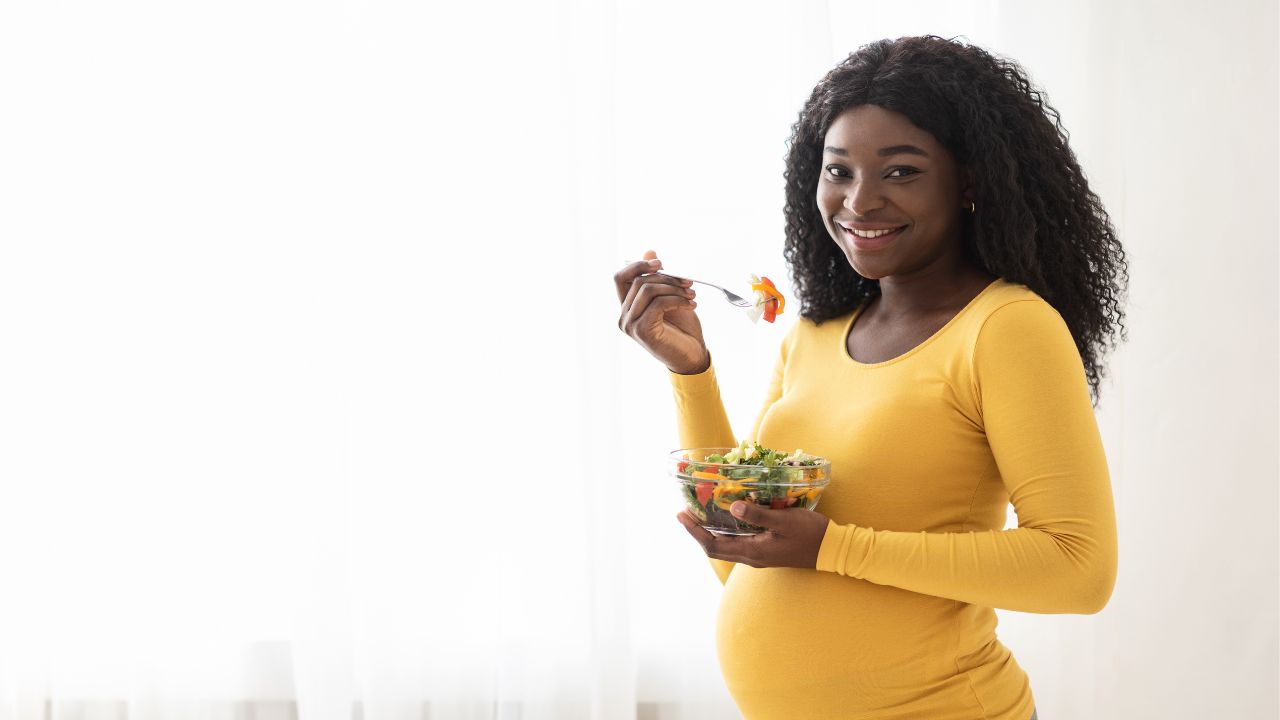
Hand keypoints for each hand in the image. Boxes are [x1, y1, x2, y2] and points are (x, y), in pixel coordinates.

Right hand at [614, 249, 710, 374]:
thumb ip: (658, 277)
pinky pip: (658, 304)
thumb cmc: (681, 328)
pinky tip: (691, 304)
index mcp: (627, 307)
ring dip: (674, 288)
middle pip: (639, 281)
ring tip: (692, 294)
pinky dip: (677, 300)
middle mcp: (624, 316)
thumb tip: (649, 251)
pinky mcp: (641, 331)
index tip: (661, 263)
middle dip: (667, 278)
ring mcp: (630, 325)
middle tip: (688, 282)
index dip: (638, 265)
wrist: (691, 355)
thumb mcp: (671, 296)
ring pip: (648, 290)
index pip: (620, 277)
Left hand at [676, 500, 829, 568]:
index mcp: (752, 552)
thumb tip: (732, 508)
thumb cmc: (810, 534)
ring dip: (710, 532)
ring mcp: (758, 556)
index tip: (682, 516)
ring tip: (701, 514)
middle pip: (715, 548)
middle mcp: (751, 557)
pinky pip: (737, 544)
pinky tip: (727, 519)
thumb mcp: (784, 521)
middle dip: (697, 532)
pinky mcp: (766, 552)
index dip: (694, 532)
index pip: (712, 545)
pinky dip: (725, 533)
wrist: (832, 550)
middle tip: (685, 513)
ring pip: (725, 547)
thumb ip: (758, 515)